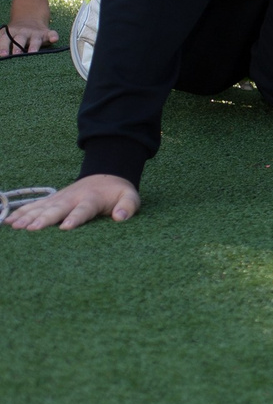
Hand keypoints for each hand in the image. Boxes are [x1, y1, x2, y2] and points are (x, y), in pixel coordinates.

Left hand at [5, 17, 57, 54]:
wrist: (29, 17)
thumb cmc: (15, 33)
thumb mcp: (5, 34)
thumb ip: (1, 43)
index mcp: (10, 33)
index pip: (5, 40)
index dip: (4, 47)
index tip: (3, 55)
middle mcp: (23, 32)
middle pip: (20, 40)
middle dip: (18, 48)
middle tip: (16, 55)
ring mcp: (36, 33)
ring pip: (35, 40)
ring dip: (34, 46)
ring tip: (33, 52)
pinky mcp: (47, 33)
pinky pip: (52, 34)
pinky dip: (53, 36)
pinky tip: (54, 39)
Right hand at [6, 174, 139, 230]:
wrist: (105, 175)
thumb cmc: (117, 192)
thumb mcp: (130, 196)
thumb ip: (128, 206)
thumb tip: (120, 218)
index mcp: (92, 199)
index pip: (83, 210)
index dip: (75, 218)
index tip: (65, 227)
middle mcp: (72, 198)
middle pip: (57, 209)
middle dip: (45, 218)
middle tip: (33, 229)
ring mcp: (60, 198)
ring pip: (42, 207)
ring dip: (28, 216)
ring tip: (15, 226)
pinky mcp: (51, 200)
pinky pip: (34, 206)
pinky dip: (21, 213)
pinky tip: (9, 221)